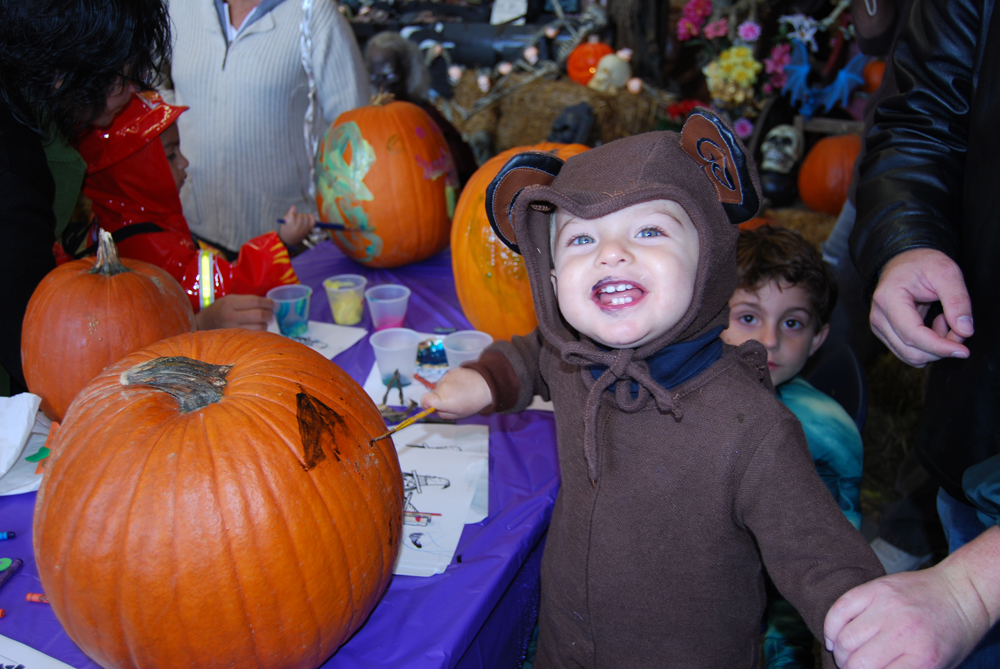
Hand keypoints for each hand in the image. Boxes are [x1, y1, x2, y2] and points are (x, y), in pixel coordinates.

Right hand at [196, 294, 273, 329]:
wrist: (202, 324)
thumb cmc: (220, 310)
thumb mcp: (230, 300)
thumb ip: (247, 301)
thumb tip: (270, 305)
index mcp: (230, 303)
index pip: (256, 301)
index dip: (268, 303)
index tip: (274, 304)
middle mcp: (231, 316)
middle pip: (260, 315)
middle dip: (269, 314)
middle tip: (271, 314)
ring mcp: (233, 329)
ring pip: (259, 327)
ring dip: (266, 324)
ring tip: (264, 321)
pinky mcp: (235, 339)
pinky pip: (254, 336)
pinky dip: (260, 332)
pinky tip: (258, 328)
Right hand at [278, 205, 316, 247]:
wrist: (290, 240)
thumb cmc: (286, 229)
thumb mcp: (284, 222)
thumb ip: (288, 214)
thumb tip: (294, 207)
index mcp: (290, 227)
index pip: (292, 215)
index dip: (292, 211)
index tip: (293, 208)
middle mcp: (298, 229)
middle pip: (300, 216)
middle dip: (297, 215)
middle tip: (295, 217)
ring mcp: (305, 229)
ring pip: (306, 217)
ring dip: (303, 216)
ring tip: (299, 219)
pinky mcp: (309, 229)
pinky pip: (313, 220)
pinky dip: (310, 217)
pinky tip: (306, 218)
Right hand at [420, 367, 492, 419]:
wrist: (485, 385)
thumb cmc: (472, 402)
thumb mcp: (457, 414)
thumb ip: (442, 413)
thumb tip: (432, 410)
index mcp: (444, 400)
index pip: (424, 400)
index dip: (425, 405)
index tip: (431, 407)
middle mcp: (442, 387)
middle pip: (431, 394)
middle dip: (438, 398)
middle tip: (451, 401)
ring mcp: (445, 377)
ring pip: (438, 387)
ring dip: (444, 390)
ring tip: (458, 392)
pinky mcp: (450, 371)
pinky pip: (444, 379)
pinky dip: (449, 383)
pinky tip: (460, 385)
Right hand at [825, 526, 999, 668]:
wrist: (961, 593)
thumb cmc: (951, 636)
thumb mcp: (939, 666)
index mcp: (924, 658)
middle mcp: (903, 632)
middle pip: (856, 662)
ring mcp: (887, 607)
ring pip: (844, 639)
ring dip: (840, 654)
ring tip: (846, 658)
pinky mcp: (875, 588)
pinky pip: (840, 609)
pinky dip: (830, 629)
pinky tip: (833, 640)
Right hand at [870, 248, 973, 366]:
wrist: (904, 261)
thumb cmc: (922, 263)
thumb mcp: (947, 273)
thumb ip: (958, 301)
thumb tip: (964, 331)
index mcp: (888, 299)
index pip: (913, 335)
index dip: (940, 347)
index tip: (963, 350)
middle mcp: (878, 317)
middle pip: (911, 351)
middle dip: (941, 348)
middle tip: (959, 328)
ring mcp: (879, 327)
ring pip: (911, 356)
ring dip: (935, 347)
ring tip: (944, 321)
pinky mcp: (885, 333)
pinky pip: (909, 352)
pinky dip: (928, 347)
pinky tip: (933, 327)